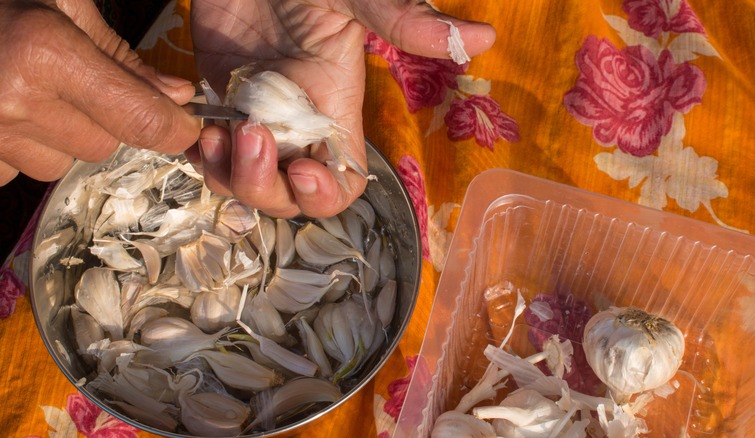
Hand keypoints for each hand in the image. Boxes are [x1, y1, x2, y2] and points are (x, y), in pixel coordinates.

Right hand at [0, 0, 200, 184]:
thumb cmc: (0, 1)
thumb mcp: (60, 3)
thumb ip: (120, 56)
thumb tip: (174, 96)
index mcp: (45, 54)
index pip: (140, 118)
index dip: (173, 127)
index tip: (185, 125)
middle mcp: (14, 101)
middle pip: (102, 144)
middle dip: (104, 119)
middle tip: (74, 81)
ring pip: (61, 162)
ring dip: (59, 136)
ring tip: (27, 89)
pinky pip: (17, 170)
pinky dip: (21, 146)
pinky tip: (4, 109)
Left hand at [189, 0, 494, 217]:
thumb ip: (406, 21)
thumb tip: (483, 37)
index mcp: (335, 108)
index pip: (343, 181)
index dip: (324, 193)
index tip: (303, 167)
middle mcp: (298, 124)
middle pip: (290, 197)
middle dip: (267, 188)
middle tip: (249, 139)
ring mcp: (257, 118)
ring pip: (247, 185)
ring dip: (230, 175)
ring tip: (219, 134)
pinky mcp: (219, 107)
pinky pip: (213, 159)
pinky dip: (204, 158)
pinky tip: (201, 127)